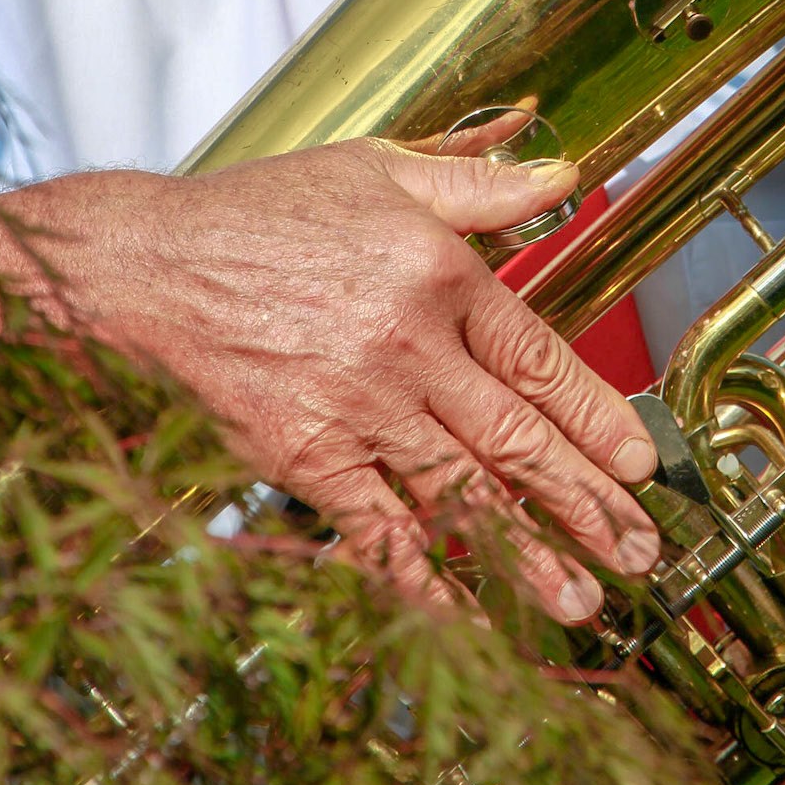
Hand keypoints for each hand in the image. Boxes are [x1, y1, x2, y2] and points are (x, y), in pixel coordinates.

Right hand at [0, 142, 661, 618]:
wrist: (143, 263)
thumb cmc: (260, 214)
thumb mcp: (377, 169)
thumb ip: (479, 183)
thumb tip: (568, 177)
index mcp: (438, 273)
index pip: (540, 358)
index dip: (598, 417)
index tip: (642, 463)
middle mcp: (409, 345)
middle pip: (517, 439)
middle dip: (585, 504)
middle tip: (640, 553)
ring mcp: (355, 406)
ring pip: (461, 492)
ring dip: (527, 553)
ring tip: (579, 600)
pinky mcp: (301, 455)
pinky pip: (377, 529)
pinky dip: (423, 577)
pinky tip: (464, 616)